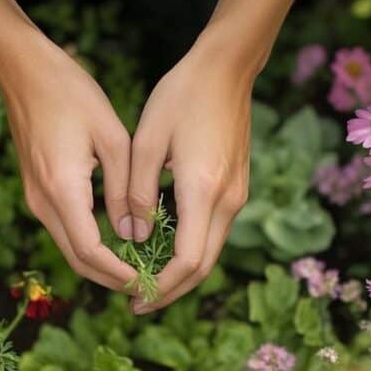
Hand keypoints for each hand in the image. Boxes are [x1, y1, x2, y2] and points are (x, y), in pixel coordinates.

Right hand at [0, 37, 137, 290]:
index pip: (90, 252)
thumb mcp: (112, 137)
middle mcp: (42, 202)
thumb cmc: (71, 94)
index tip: (146, 282)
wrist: (23, 72)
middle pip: (77, 260)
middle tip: (146, 286)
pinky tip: (118, 242)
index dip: (118, 273)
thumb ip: (124, 188)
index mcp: (62, 189)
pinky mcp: (36, 192)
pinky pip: (64, 230)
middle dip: (111, 278)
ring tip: (138, 268)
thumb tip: (133, 233)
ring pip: (69, 248)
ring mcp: (35, 199)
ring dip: (101, 265)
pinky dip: (90, 245)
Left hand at [127, 39, 252, 313]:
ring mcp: (237, 194)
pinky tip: (162, 249)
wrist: (226, 68)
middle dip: (170, 290)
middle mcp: (228, 200)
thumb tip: (135, 238)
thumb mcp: (145, 142)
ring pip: (210, 252)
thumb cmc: (180, 97)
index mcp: (203, 190)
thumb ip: (137, 193)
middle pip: (203, 267)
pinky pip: (213, 232)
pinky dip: (189, 250)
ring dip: (180, 273)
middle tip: (136, 301)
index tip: (134, 298)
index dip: (162, 288)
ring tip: (145, 281)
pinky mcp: (236, 187)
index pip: (189, 261)